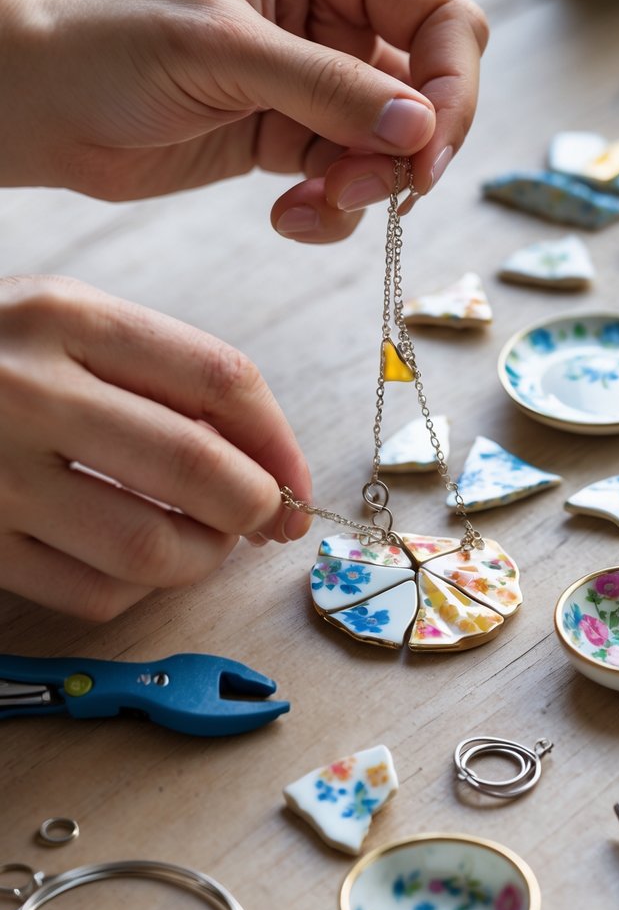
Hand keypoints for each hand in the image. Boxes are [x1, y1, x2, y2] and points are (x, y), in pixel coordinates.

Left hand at [0, 0, 487, 240]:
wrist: (51, 107)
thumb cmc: (121, 48)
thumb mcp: (228, 53)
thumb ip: (329, 89)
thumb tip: (420, 130)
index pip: (443, 20)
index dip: (452, 88)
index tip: (428, 153)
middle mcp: (342, 25)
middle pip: (434, 93)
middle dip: (409, 150)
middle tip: (367, 190)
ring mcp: (324, 90)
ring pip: (396, 152)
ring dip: (366, 190)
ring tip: (311, 204)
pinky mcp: (298, 145)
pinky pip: (351, 188)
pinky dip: (332, 213)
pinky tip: (287, 215)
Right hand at [0, 275, 310, 618]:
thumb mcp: (60, 324)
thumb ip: (157, 374)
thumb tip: (268, 466)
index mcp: (64, 315)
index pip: (220, 378)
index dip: (281, 442)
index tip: (297, 482)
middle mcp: (28, 390)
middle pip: (198, 469)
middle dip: (255, 509)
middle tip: (261, 521)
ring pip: (151, 549)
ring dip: (202, 560)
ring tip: (200, 542)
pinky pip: (92, 594)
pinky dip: (136, 592)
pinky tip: (132, 563)